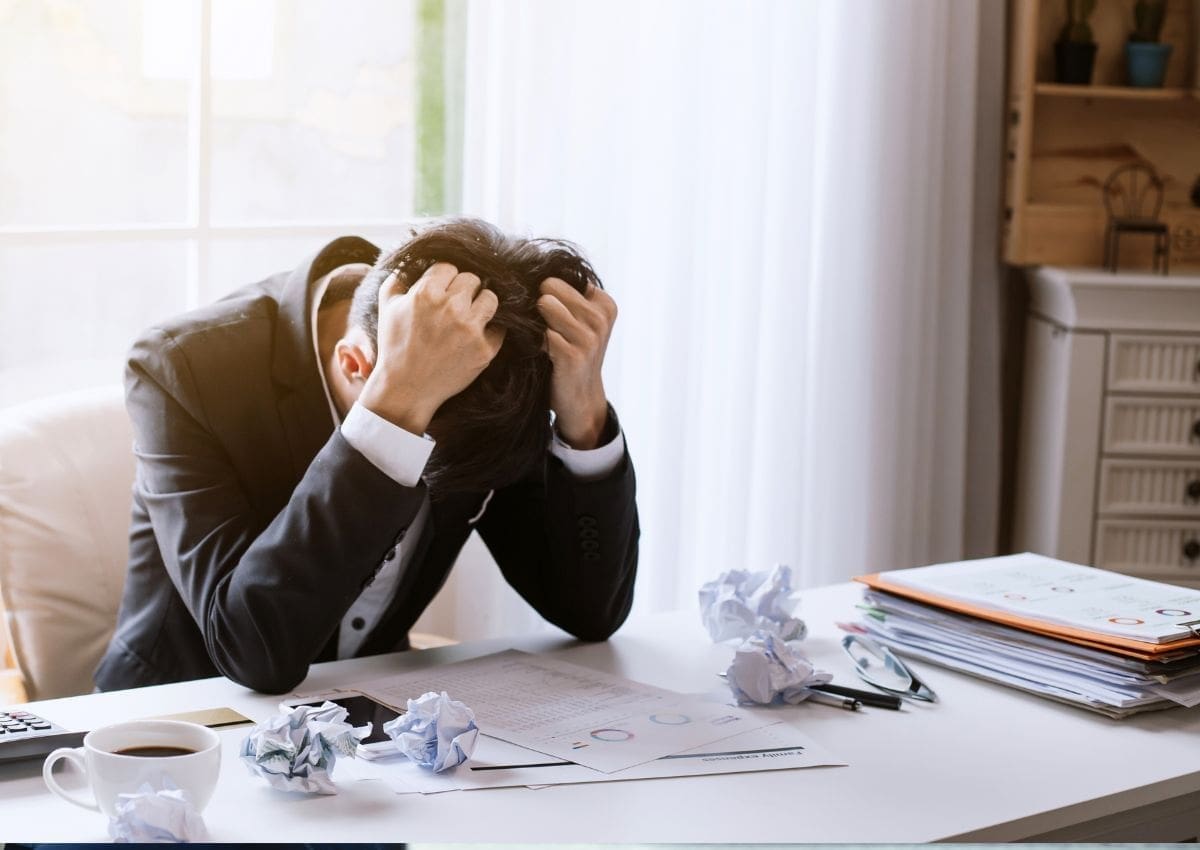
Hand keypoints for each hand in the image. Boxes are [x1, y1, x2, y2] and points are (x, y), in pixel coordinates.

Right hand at [360, 262, 504, 433]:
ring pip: (491, 298)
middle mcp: (451, 307)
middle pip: (472, 279)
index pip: (449, 267)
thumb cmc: (395, 346)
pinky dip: (490, 330)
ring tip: (469, 317)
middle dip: (464, 290)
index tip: (441, 292)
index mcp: (426, 293)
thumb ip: (399, 278)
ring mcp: (470, 329)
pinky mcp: (485, 349)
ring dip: (481, 304)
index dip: (445, 279)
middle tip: (455, 306)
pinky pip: (499, 327)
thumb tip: (413, 260)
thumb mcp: (387, 307)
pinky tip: (475, 336)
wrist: (406, 388)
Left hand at [537, 278, 616, 448]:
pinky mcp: (574, 354)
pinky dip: (534, 341)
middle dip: (540, 303)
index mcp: (604, 303)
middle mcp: (600, 317)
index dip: (548, 292)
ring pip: (545, 305)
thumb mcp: (579, 321)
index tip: (551, 313)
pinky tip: (542, 353)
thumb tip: (531, 276)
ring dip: (536, 322)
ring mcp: (590, 336)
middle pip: (550, 287)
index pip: (562, 277)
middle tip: (544, 326)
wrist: (580, 397)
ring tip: (544, 338)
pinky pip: (541, 332)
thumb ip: (565, 296)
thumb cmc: (573, 353)